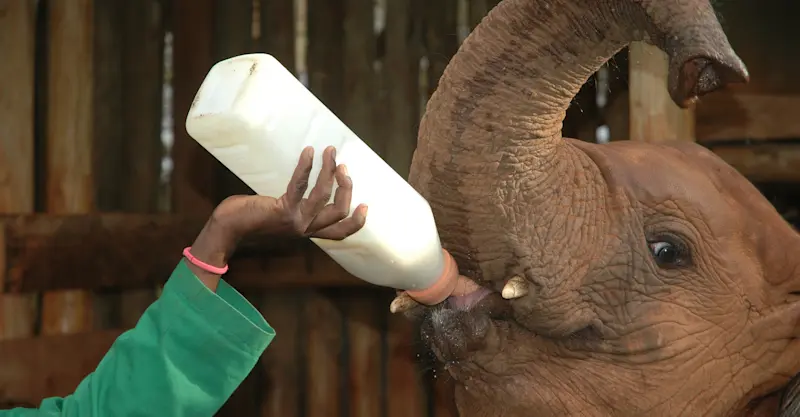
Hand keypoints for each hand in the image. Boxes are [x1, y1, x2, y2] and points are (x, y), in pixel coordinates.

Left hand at [187, 146, 367, 289]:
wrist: (230, 227)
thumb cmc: (252, 216)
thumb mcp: (281, 215)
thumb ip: (296, 206)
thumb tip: (306, 182)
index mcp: (308, 230)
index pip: (340, 232)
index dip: (357, 222)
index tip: (365, 205)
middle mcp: (306, 229)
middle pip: (339, 211)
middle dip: (346, 186)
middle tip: (343, 165)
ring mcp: (296, 221)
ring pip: (324, 195)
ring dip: (330, 170)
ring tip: (329, 151)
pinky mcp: (284, 211)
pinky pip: (300, 185)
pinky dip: (306, 166)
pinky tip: (309, 152)